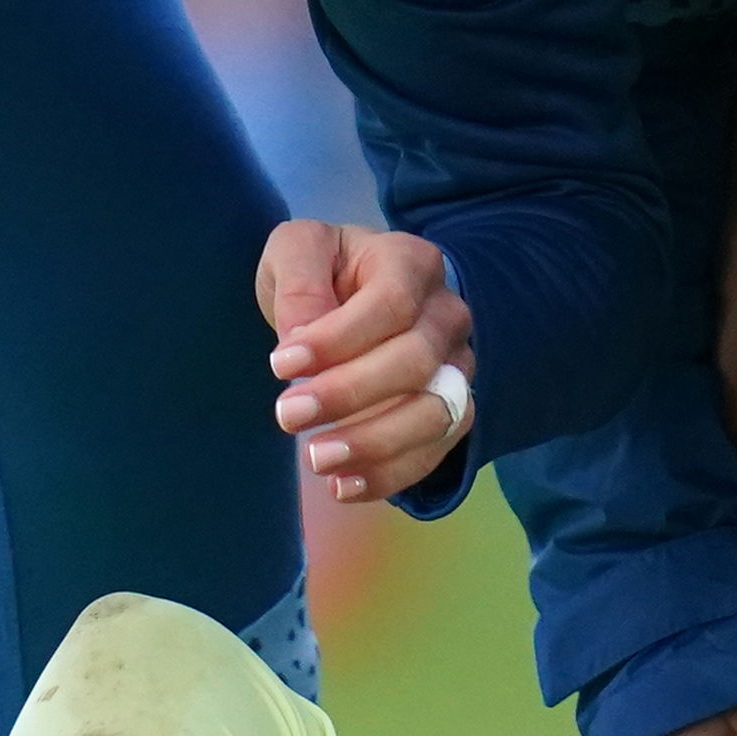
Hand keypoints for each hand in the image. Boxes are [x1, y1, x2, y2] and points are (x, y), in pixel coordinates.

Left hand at [259, 220, 474, 505]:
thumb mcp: (298, 250)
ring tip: (316, 459)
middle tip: (286, 416)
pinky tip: (342, 485)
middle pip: (416, 361)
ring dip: (376, 443)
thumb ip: (299, 282)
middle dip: (349, 394)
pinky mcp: (451, 411)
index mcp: (412, 263)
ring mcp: (456, 366)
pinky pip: (436, 451)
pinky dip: (391, 474)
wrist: (353, 296)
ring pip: (437, 413)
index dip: (338, 340)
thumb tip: (301, 338)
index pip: (391, 304)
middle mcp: (447, 314)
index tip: (279, 365)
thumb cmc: (324, 271)